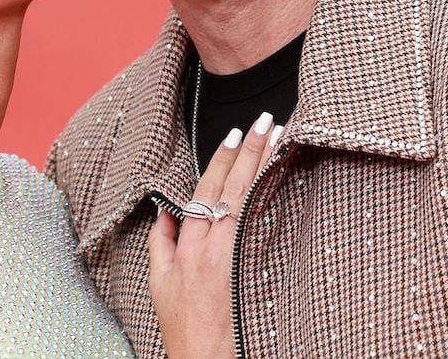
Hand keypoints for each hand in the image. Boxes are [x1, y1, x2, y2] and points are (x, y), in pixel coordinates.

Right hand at [148, 113, 281, 358]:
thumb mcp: (160, 283)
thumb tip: (166, 210)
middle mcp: (214, 246)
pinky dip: (277, 199)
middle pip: (234, 187)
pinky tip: (288, 179)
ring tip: (282, 138)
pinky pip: (268, 226)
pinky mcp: (256, 271)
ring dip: (267, 167)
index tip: (233, 133)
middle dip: (250, 151)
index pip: (205, 189)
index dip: (220, 159)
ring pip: (254, 201)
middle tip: (266, 120)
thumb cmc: (184, 328)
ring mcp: (237, 258)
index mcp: (189, 246)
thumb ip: (161, 242)